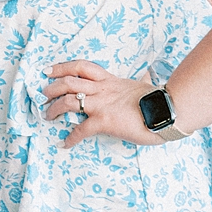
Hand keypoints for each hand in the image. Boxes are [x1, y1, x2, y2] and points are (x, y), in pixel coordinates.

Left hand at [44, 59, 166, 149]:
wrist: (168, 110)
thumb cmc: (160, 100)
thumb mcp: (145, 86)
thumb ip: (140, 81)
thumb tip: (148, 76)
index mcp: (110, 81)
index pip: (81, 67)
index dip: (62, 67)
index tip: (49, 70)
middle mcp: (102, 90)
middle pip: (68, 82)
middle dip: (51, 87)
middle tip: (42, 94)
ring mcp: (102, 105)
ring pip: (68, 101)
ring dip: (53, 109)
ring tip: (46, 115)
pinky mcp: (104, 121)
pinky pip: (81, 130)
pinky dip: (70, 137)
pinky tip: (65, 143)